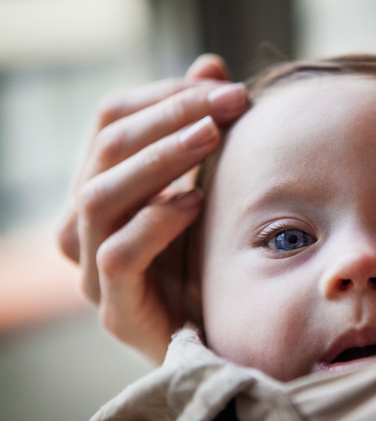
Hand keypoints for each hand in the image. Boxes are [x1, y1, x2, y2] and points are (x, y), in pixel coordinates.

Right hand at [57, 54, 247, 362]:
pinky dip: (155, 222)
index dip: (163, 96)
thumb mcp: (208, 185)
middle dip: (169, 118)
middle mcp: (86, 224)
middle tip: (227, 104)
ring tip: (212, 137)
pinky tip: (194, 202)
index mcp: (104, 187)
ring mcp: (93, 269)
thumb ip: (202, 129)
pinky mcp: (115, 308)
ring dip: (160, 159)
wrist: (219, 339)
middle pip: (105, 151)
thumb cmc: (209, 259)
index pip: (111, 121)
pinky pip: (118, 256)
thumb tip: (211, 65)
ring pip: (100, 198)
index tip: (221, 85)